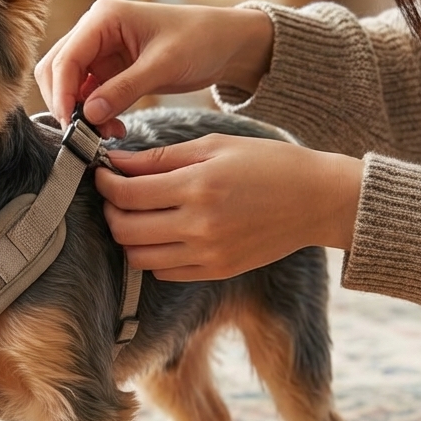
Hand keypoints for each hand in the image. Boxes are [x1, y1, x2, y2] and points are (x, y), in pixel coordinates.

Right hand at [34, 0, 274, 134]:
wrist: (225, 44)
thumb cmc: (200, 40)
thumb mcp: (163, 65)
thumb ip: (124, 89)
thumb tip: (89, 114)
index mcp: (103, 18)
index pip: (65, 58)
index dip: (62, 93)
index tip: (71, 125)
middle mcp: (94, 31)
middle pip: (57, 71)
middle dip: (66, 104)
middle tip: (85, 135)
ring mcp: (100, 52)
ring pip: (70, 86)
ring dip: (81, 113)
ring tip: (107, 134)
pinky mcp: (109, 71)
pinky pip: (88, 96)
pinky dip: (95, 115)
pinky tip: (114, 128)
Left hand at [95, 135, 362, 280]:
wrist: (317, 200)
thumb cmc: (267, 164)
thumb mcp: (214, 146)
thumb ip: (160, 157)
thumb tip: (115, 161)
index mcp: (198, 186)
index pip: (127, 194)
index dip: (105, 184)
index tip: (102, 173)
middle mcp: (199, 225)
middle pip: (125, 229)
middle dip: (110, 211)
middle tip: (114, 194)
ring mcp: (208, 254)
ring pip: (139, 257)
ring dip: (127, 236)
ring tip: (135, 215)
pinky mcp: (217, 272)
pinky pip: (164, 273)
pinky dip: (152, 255)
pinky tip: (161, 233)